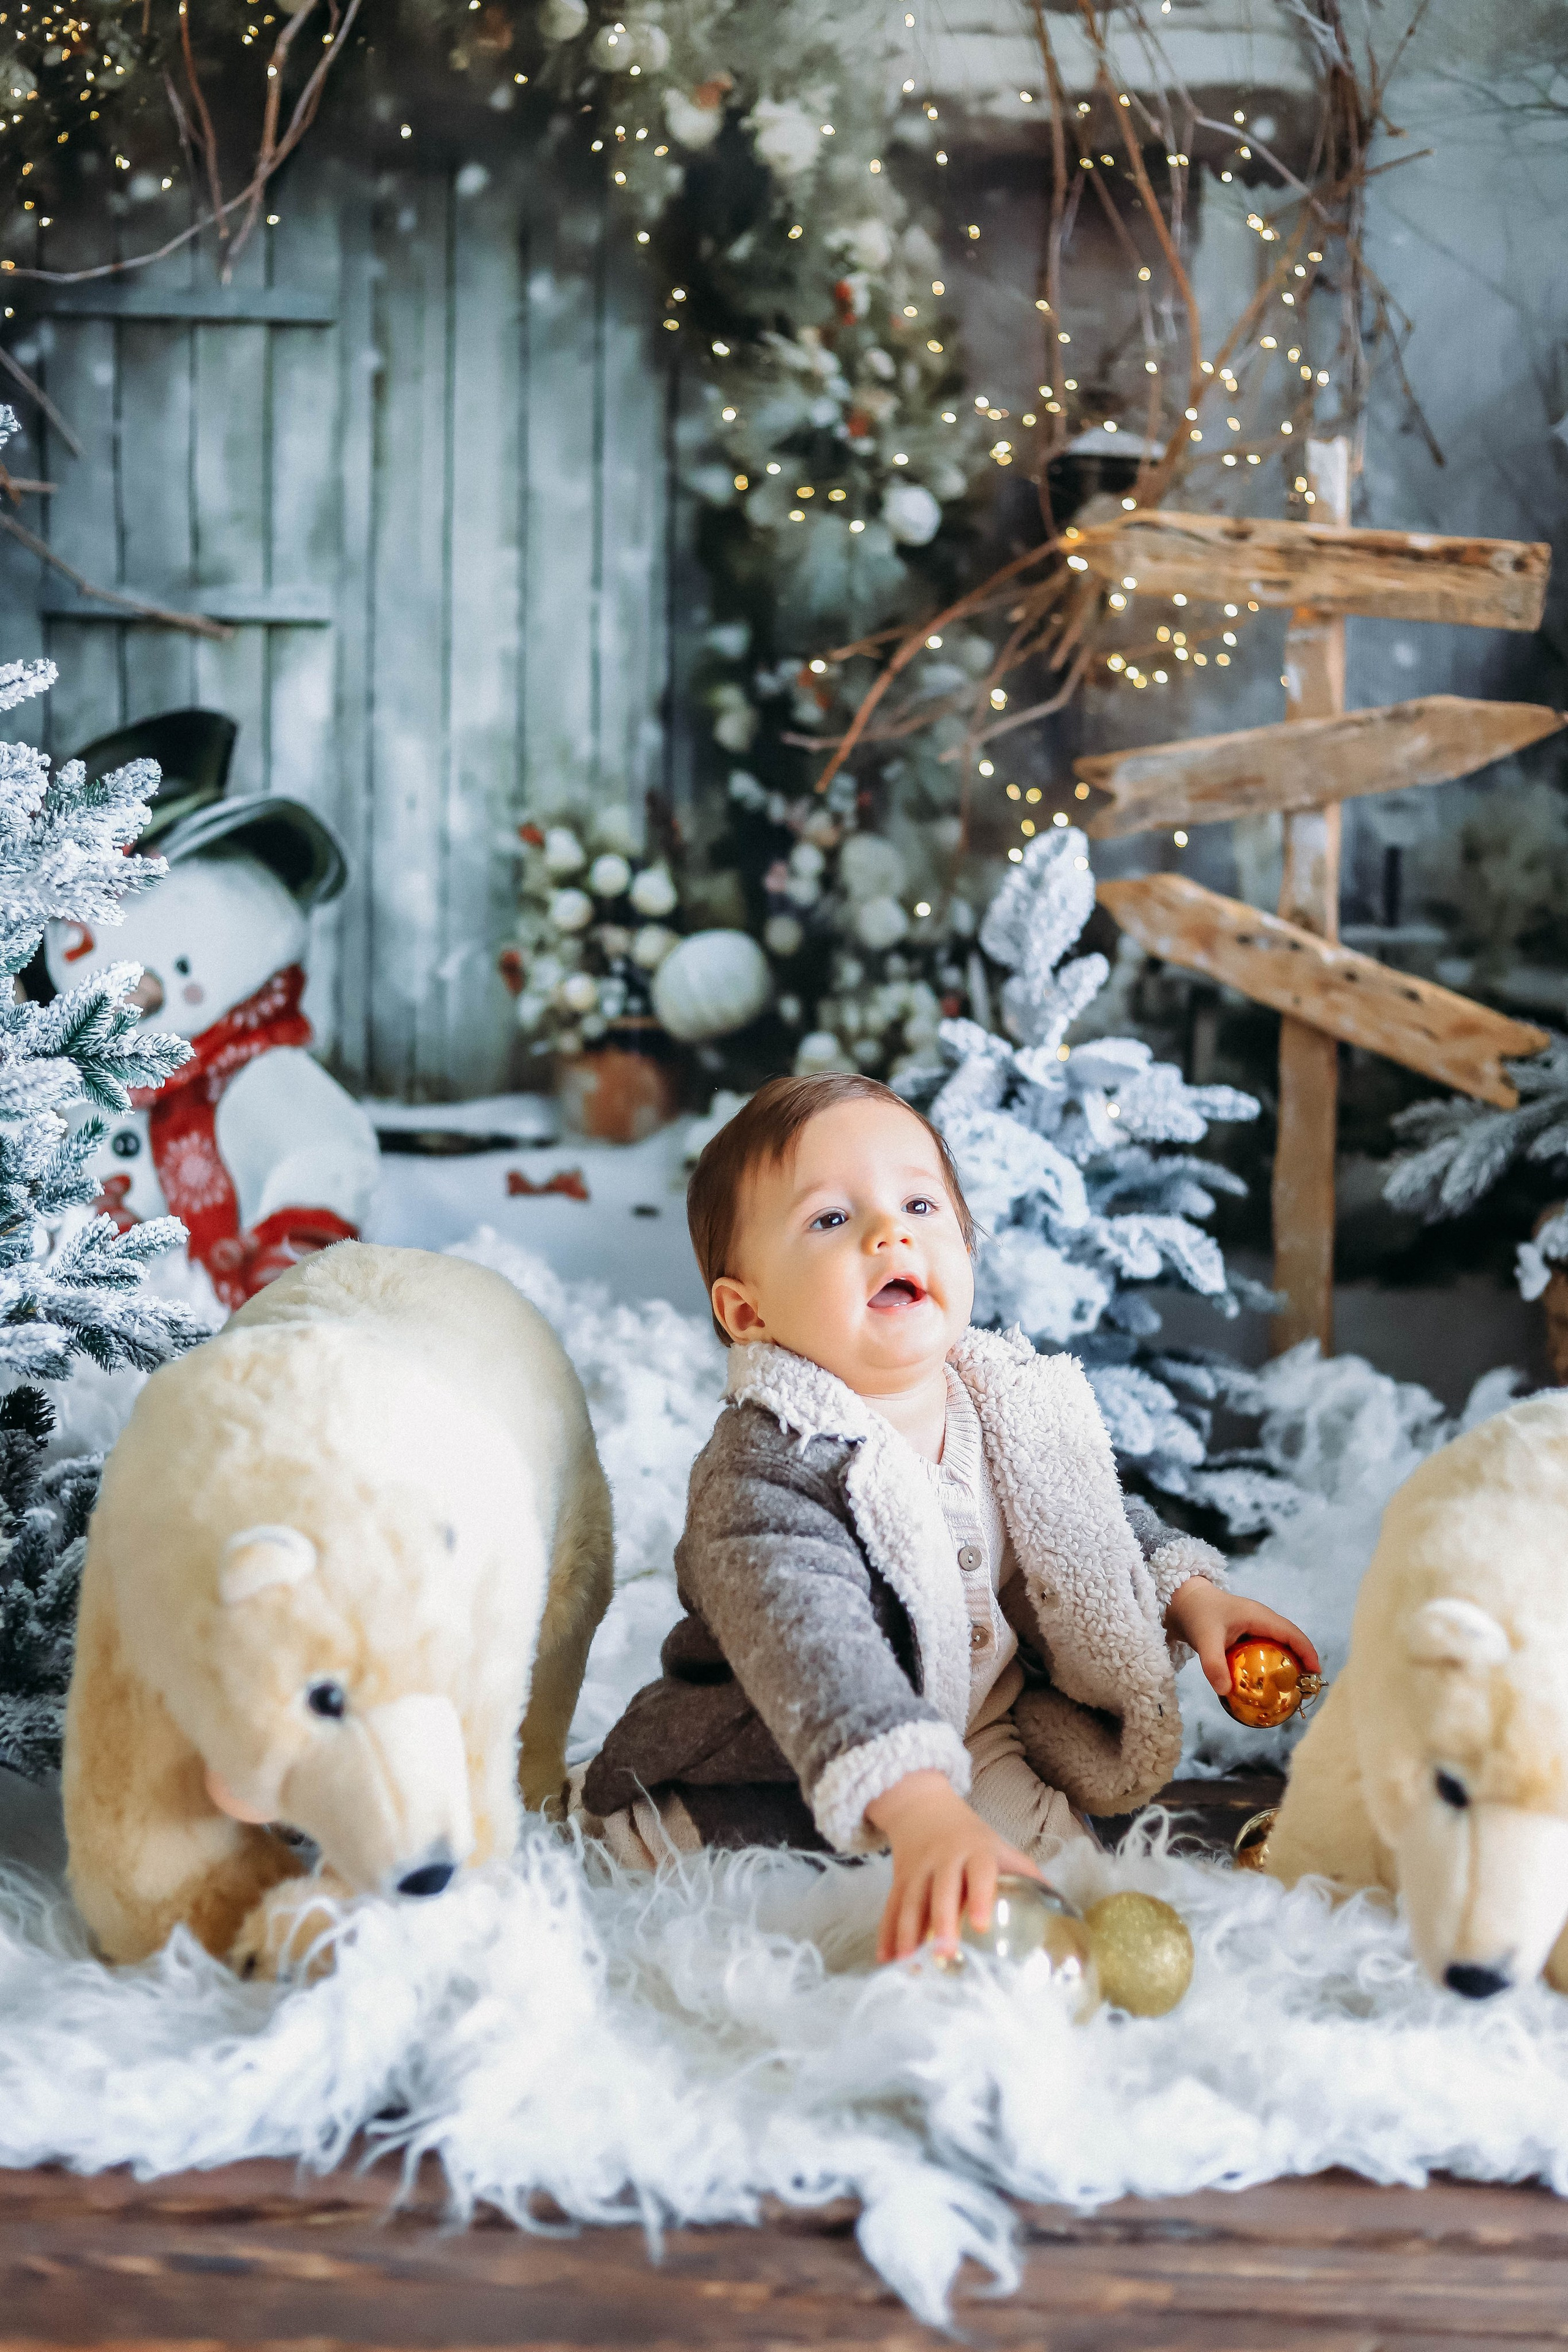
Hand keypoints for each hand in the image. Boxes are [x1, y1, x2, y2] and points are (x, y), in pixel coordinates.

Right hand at [864, 1769, 1040, 1963]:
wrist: (922, 1807)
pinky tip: (885, 1959)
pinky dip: (886, 1933)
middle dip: (940, 1922)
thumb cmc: (971, 1837)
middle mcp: (943, 1860)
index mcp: (974, 1851)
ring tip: (907, 1964)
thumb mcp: (999, 1846)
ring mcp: (917, 1870)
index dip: (980, 1896)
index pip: (979, 1872)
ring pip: (910, 1902)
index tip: (982, 1924)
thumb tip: (1061, 1906)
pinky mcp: (898, 1880)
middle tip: (943, 1954)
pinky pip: (890, 1908)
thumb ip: (1024, 1873)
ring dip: (907, 1933)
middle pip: (940, 1890)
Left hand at [1165, 1576, 1320, 1697]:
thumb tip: (1224, 1691)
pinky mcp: (1246, 1634)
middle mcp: (1262, 1620)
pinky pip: (1265, 1650)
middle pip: (1291, 1640)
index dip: (1307, 1652)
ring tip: (1293, 1688)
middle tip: (1307, 1687)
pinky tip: (1266, 1683)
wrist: (1182, 1601)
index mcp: (1259, 1617)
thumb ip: (1213, 1664)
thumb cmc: (1196, 1615)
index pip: (1292, 1634)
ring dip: (1289, 1663)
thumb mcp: (1204, 1639)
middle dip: (1303, 1661)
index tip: (1316, 1674)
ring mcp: (1254, 1626)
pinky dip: (1271, 1664)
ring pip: (1279, 1645)